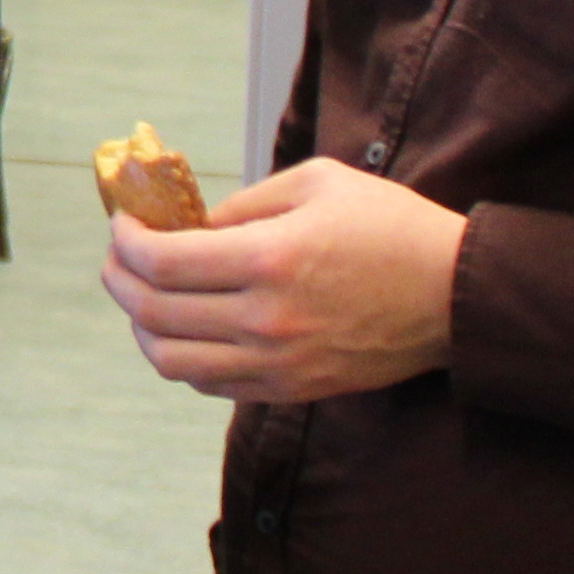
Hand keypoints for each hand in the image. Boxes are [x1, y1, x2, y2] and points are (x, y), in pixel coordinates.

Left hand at [102, 154, 464, 404]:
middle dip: (120, 281)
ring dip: (142, 327)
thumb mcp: (316, 183)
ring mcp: (277, 362)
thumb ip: (245, 203)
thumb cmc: (390, 227)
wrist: (455, 295)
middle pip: (154, 313)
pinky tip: (186, 330)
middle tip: (118, 259)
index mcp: (270, 258)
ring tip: (143, 298)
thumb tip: (190, 224)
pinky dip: (183, 359)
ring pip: (172, 361)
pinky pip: (211, 385)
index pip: (162, 262)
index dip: (126, 243)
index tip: (122, 226)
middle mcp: (265, 319)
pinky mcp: (291, 389)